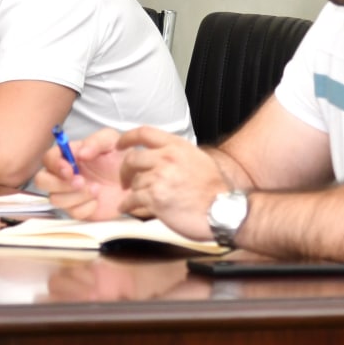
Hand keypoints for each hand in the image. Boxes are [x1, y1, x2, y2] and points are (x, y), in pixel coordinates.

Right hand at [34, 128, 129, 220]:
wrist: (135, 182)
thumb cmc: (121, 159)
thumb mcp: (112, 142)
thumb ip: (96, 141)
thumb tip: (80, 152)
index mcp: (69, 156)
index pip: (48, 159)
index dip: (55, 165)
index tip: (69, 169)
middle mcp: (64, 175)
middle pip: (42, 181)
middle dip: (59, 183)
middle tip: (81, 181)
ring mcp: (70, 194)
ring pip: (55, 199)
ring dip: (76, 196)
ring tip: (96, 189)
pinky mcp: (79, 210)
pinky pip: (73, 213)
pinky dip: (87, 207)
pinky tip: (98, 200)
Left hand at [115, 126, 229, 241]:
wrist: (224, 211)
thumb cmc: (214, 190)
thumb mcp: (197, 159)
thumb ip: (176, 153)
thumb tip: (160, 153)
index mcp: (176, 146)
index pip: (144, 133)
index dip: (127, 138)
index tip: (119, 144)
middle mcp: (167, 158)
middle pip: (132, 158)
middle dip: (124, 171)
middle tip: (125, 180)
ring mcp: (160, 178)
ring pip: (134, 181)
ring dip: (133, 192)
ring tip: (138, 199)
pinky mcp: (155, 198)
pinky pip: (132, 199)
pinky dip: (126, 205)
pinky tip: (127, 207)